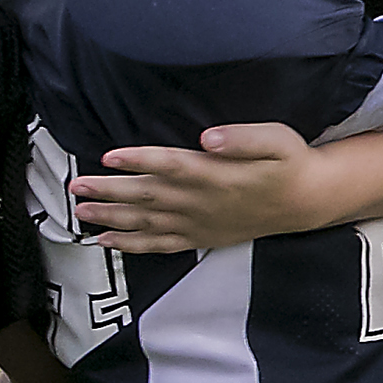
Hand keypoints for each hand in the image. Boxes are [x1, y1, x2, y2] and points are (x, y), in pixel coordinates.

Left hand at [70, 123, 324, 252]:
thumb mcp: (276, 140)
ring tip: (81, 213)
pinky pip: (159, 245)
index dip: (138, 160)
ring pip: (146, 222)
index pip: (170, 165)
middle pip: (147, 195)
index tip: (109, 155)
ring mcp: (198, 222)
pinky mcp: (200, 237)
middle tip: (77, 187)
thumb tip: (209, 138)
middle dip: (109, 191)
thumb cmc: (289, 163)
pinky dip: (131, 245)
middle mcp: (200, 201)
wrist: (305, 201)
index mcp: (215, 174)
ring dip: (111, 218)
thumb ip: (242, 137)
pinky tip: (107, 242)